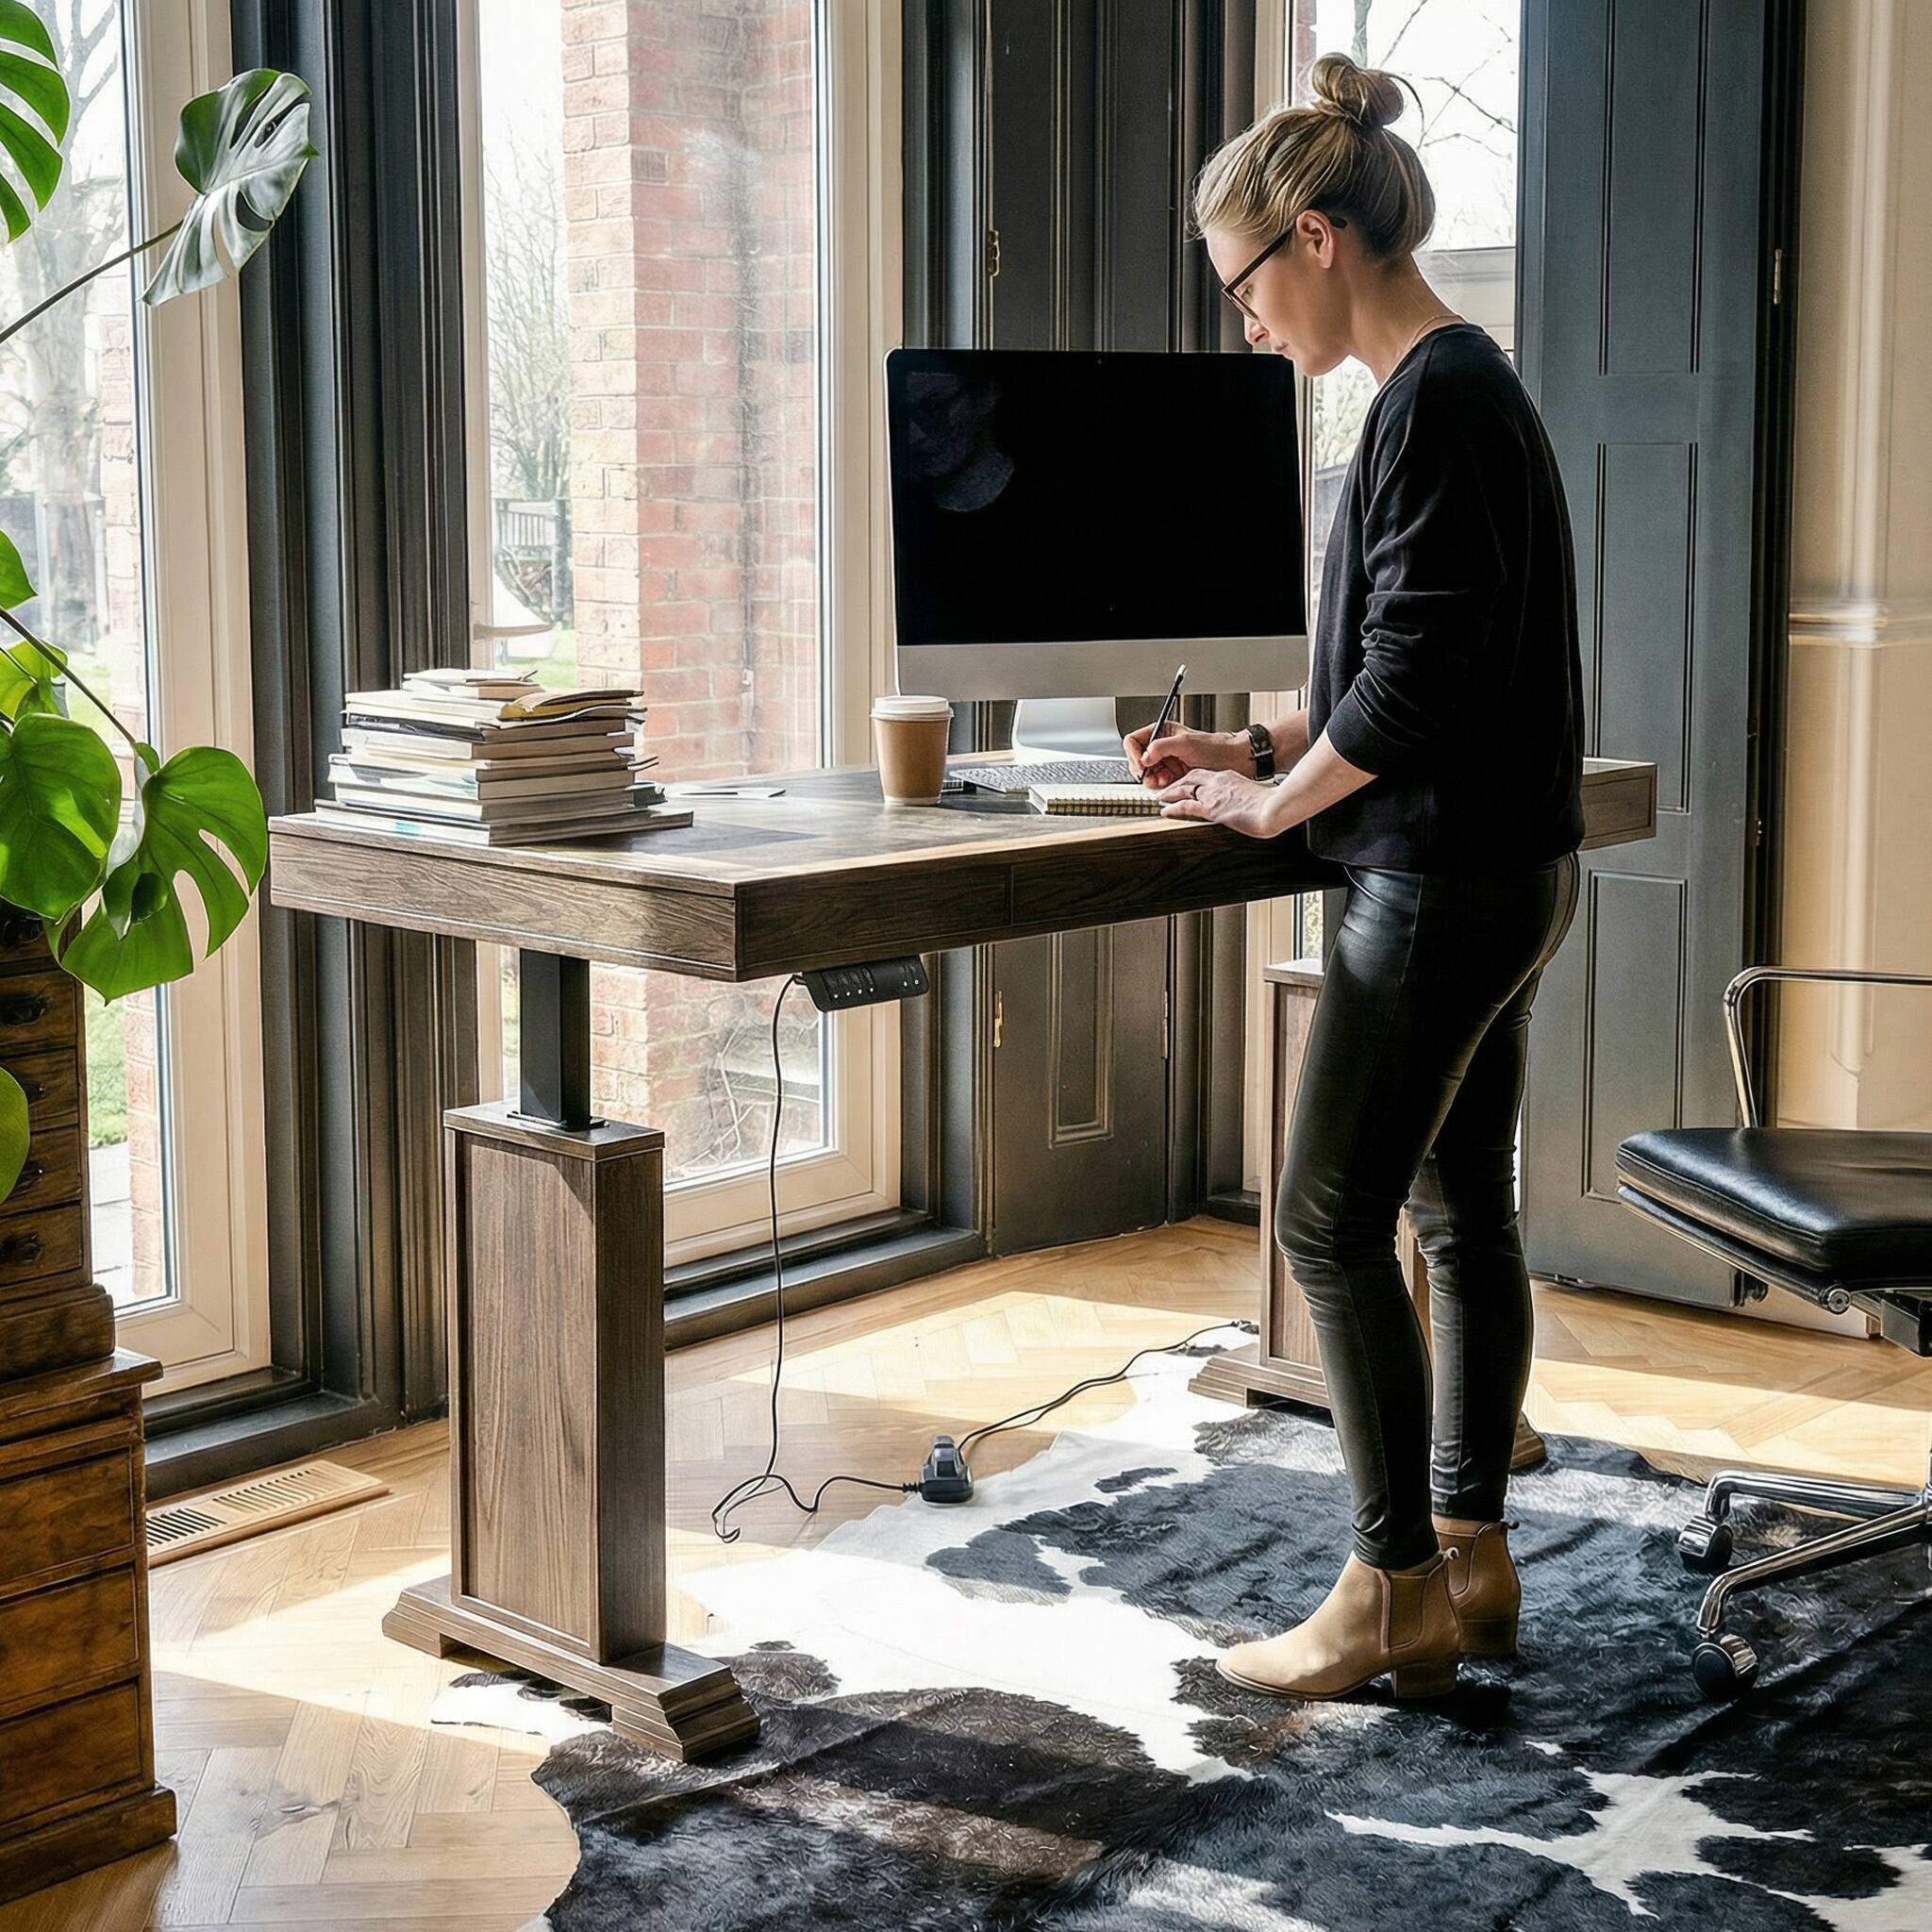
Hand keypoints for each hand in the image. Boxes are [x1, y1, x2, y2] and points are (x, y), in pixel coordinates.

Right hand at [1123, 723, 1246, 788]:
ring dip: (1152, 779)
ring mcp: (1165, 763)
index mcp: (1161, 732)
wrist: (1231, 761)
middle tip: (1151, 775)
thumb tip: (1144, 757)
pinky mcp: (1171, 777)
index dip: (1134, 753)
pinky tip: (1171, 782)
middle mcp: (1161, 747)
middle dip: (1143, 770)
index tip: (1142, 764)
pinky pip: (1156, 785)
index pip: (1133, 741)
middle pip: (1136, 760)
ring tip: (1165, 779)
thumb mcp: (1185, 743)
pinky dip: (1160, 786)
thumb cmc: (1214, 747)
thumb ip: (1160, 747)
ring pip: (1145, 775)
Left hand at [1156, 766, 1281, 838]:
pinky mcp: (1211, 808)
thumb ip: (1248, 801)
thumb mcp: (1258, 798)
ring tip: (1160, 797)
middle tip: (1167, 789)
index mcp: (1231, 778)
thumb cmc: (1273, 806)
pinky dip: (1172, 807)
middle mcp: (1219, 782)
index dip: (1194, 779)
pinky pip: (1185, 805)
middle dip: (1177, 782)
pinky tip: (1164, 810)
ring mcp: (1214, 794)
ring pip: (1184, 788)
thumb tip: (1251, 811)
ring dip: (1170, 792)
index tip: (1187, 783)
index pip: (1206, 775)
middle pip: (1191, 777)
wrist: (1276, 808)